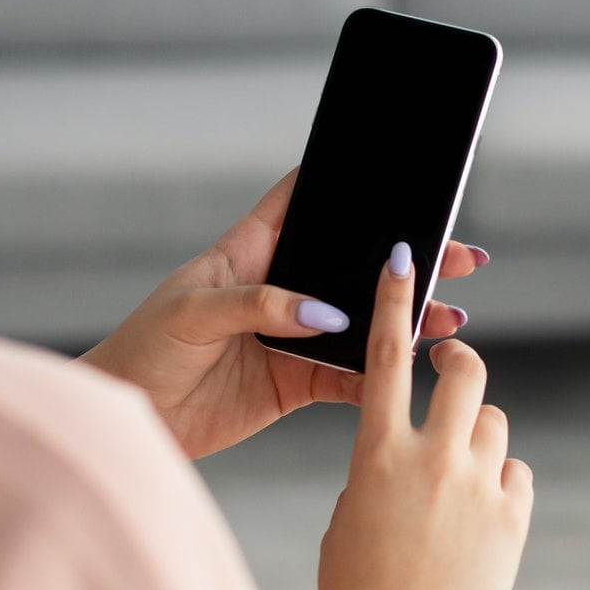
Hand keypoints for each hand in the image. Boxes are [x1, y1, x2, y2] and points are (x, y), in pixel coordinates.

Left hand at [78, 171, 491, 459]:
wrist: (131, 419)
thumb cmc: (142, 350)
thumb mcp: (191, 314)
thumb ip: (257, 305)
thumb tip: (323, 312)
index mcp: (249, 253)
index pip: (300, 202)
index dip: (342, 184)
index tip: (396, 171)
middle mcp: (279, 290)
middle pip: (351, 264)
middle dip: (403, 260)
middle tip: (458, 256)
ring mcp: (292, 337)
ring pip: (362, 321)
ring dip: (404, 319)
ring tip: (450, 317)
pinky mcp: (294, 383)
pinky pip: (348, 378)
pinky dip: (381, 376)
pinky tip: (413, 368)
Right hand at [318, 243, 532, 589]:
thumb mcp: (347, 522)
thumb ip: (374, 472)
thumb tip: (405, 456)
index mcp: (377, 454)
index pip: (383, 359)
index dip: (393, 303)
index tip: (404, 262)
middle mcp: (434, 459)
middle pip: (467, 374)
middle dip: (460, 360)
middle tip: (452, 365)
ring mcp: (480, 488)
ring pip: (493, 425)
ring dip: (476, 438)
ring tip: (455, 481)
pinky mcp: (514, 520)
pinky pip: (514, 474)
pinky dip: (499, 484)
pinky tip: (479, 519)